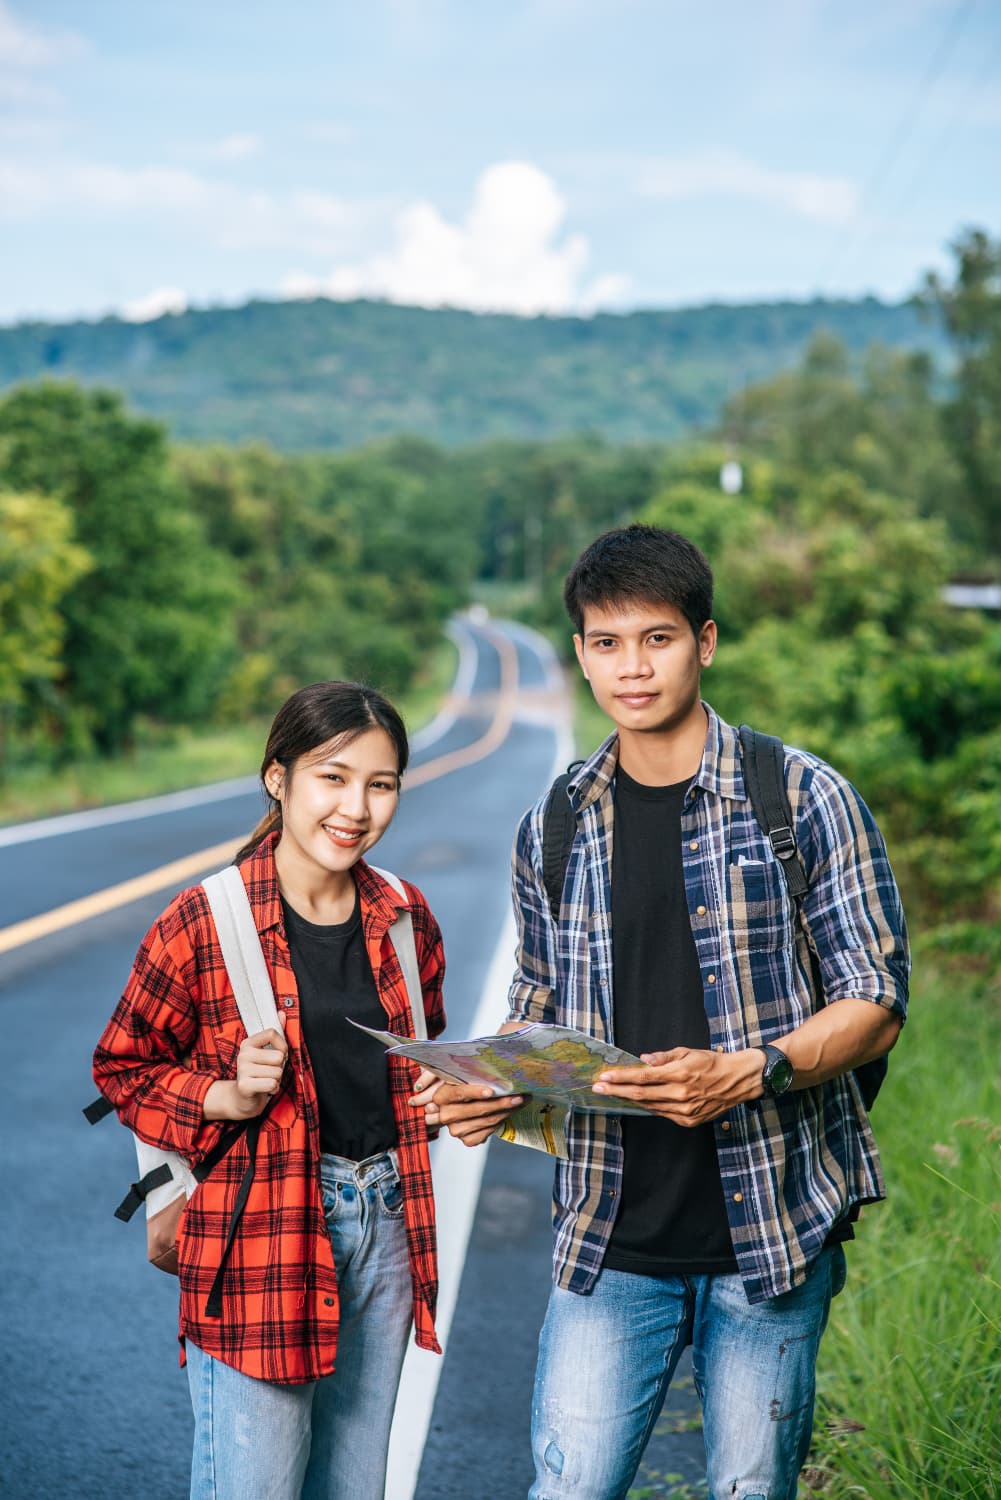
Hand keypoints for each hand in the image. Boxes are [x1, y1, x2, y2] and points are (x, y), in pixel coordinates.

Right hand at [204, 1018, 287, 1121]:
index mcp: (248, 1043)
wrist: (242, 1098)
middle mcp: (243, 1054)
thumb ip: (275, 1034)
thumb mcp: (266, 1052)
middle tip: (269, 1072)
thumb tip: (282, 1013)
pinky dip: (273, 1089)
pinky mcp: (245, 1086)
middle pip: (279, 1056)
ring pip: (277, 1072)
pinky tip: (264, 1089)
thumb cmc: (259, 1073)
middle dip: (280, 1067)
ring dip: (276, 1079)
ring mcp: (242, 1070)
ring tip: (265, 1080)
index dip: (282, 1045)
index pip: (272, 1033)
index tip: (278, 1054)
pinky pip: (272, 1084)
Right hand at [407, 1076, 524, 1146]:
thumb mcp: (463, 1078)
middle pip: (477, 1109)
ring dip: (506, 1112)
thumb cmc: (465, 1087)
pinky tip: (507, 1113)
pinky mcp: (466, 1139)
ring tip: (519, 1102)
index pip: (459, 1093)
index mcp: (442, 1096)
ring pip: (486, 1122)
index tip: (492, 1090)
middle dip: (501, 1102)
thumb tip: (498, 1069)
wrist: (461, 1106)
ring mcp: (455, 1129)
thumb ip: (473, 1074)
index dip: (475, 1092)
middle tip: (519, 1096)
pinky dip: (500, 1122)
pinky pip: (487, 1132)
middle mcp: (446, 1114)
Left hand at [592, 1046, 761, 1126]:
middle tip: (598, 1088)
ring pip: (649, 1106)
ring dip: (629, 1100)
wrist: (738, 1081)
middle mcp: (681, 1095)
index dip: (621, 1078)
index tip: (605, 1077)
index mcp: (680, 1074)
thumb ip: (664, 1057)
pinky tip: (637, 1100)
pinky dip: (648, 1106)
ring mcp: (684, 1110)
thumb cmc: (713, 1063)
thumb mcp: (688, 1052)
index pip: (643, 1077)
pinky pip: (662, 1113)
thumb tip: (643, 1060)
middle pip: (641, 1095)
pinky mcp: (688, 1120)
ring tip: (613, 1093)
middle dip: (616, 1091)